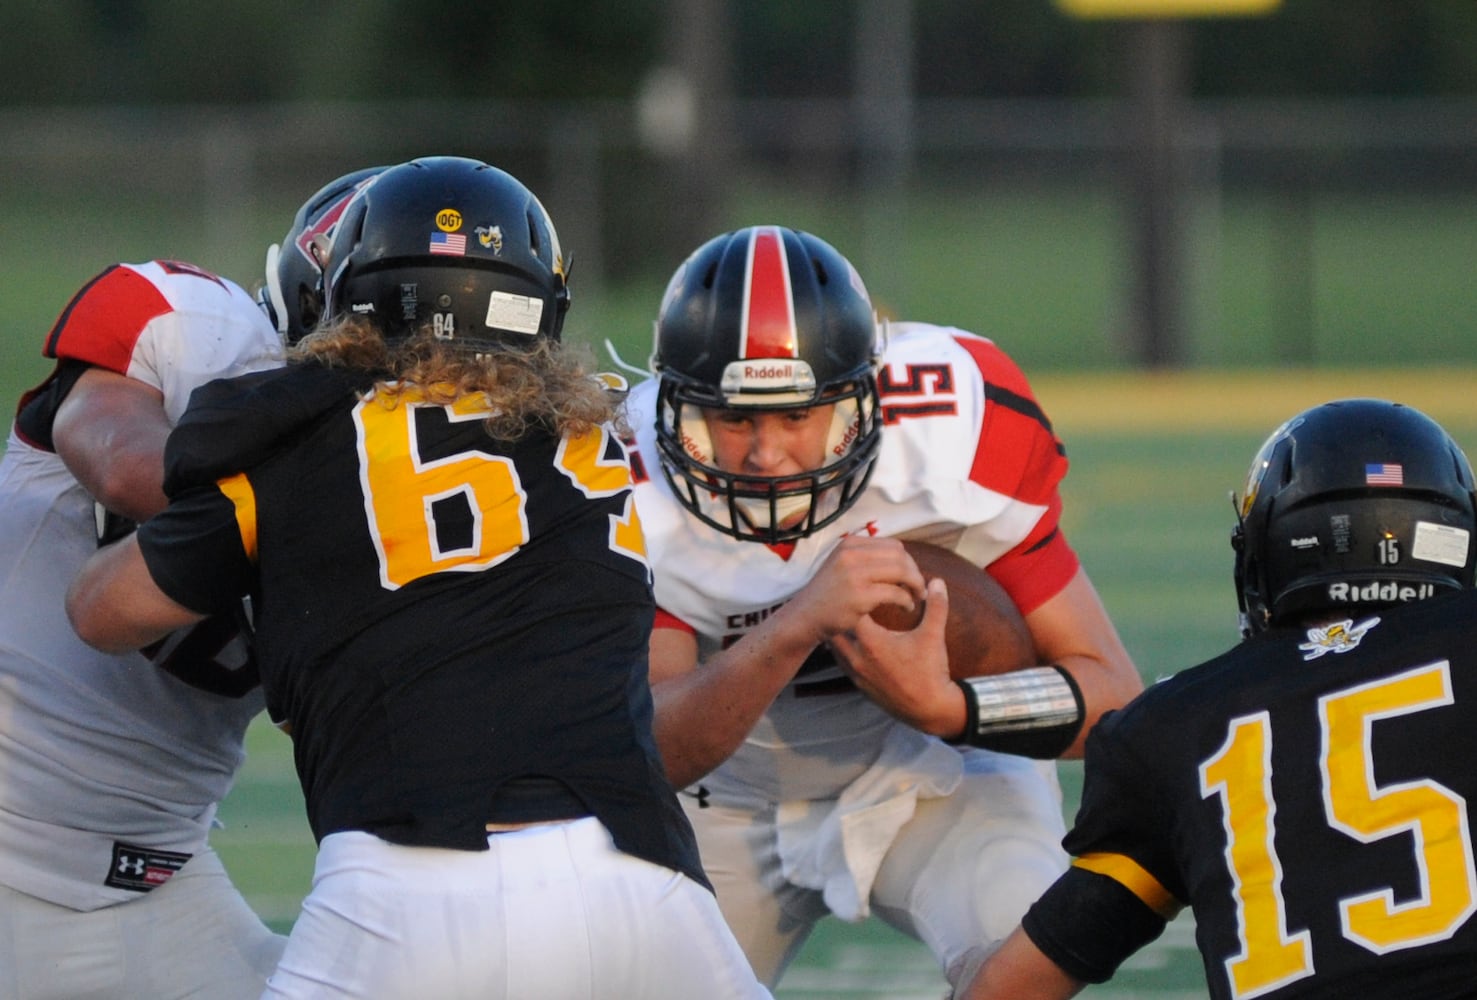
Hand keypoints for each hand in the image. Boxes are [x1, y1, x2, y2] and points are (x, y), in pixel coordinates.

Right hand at [780, 534, 926, 645]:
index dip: (908, 561)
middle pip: (901, 557)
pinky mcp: (860, 596)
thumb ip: (866, 558)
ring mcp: (855, 574)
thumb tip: (903, 558)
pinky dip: (906, 600)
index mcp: (850, 544)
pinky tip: (906, 608)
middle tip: (919, 589)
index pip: (893, 545)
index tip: (912, 576)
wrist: (805, 616)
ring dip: (915, 586)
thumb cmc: (828, 594)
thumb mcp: (842, 564)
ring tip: (917, 597)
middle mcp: (851, 554)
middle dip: (915, 573)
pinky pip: (896, 593)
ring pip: (901, 572)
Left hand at [830, 577, 966, 736]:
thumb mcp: (933, 636)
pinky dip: (844, 650)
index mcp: (873, 643)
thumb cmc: (930, 672)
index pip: (851, 612)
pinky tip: (855, 643)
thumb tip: (937, 581)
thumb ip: (935, 607)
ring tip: (849, 620)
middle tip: (850, 603)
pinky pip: (841, 663)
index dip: (855, 599)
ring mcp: (855, 674)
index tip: (862, 591)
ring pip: (835, 648)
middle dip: (842, 615)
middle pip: (835, 629)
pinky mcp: (858, 686)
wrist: (930, 709)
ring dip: (840, 633)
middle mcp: (857, 658)